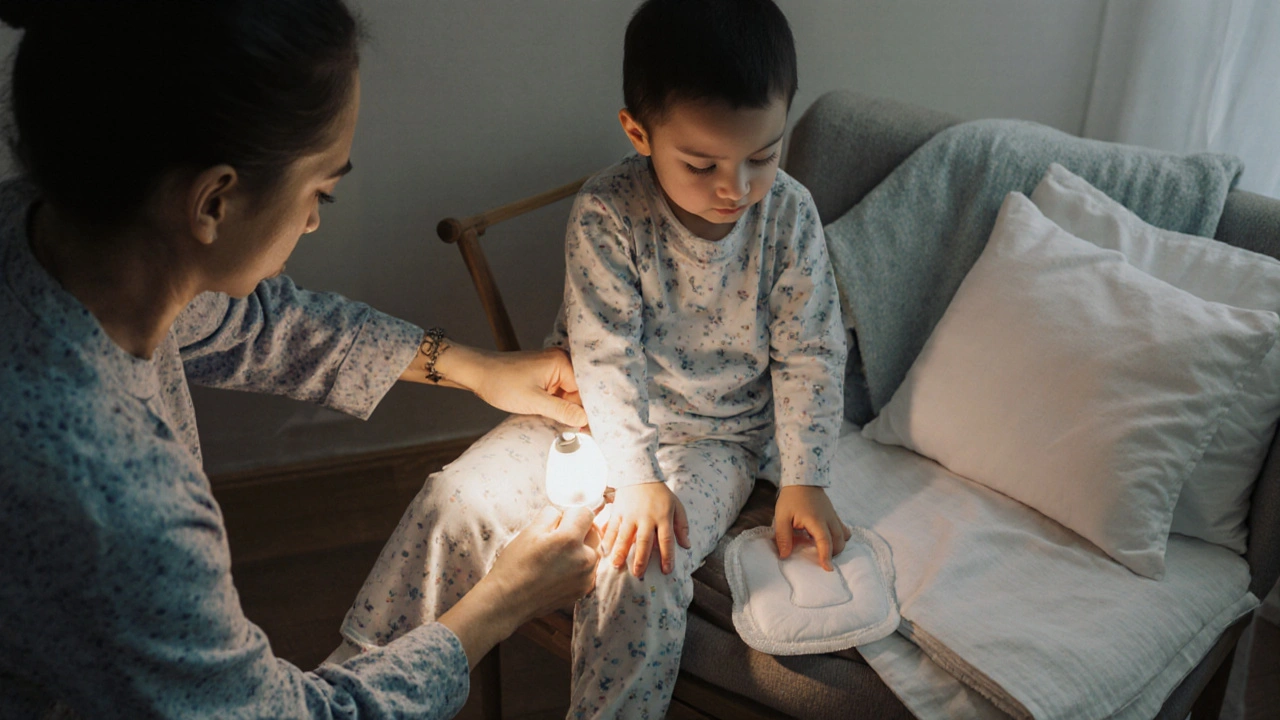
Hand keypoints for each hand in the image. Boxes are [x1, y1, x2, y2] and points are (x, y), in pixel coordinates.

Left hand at [419, 341, 587, 427]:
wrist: (477, 373)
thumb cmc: (501, 383)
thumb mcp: (533, 401)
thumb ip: (562, 411)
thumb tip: (585, 421)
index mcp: (562, 362)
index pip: (586, 390)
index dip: (590, 411)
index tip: (593, 431)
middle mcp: (561, 362)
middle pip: (580, 393)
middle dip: (579, 413)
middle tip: (582, 436)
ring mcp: (552, 370)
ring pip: (570, 396)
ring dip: (568, 412)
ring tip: (570, 430)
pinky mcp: (544, 378)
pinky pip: (559, 395)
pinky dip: (558, 408)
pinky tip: (558, 421)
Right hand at [438, 505, 599, 667]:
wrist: (508, 601)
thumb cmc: (515, 565)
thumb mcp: (529, 531)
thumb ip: (552, 515)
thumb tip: (564, 512)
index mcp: (570, 540)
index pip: (587, 512)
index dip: (572, 513)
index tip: (561, 519)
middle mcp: (584, 559)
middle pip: (594, 531)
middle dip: (580, 529)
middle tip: (557, 536)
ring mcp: (586, 577)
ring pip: (594, 550)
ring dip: (582, 547)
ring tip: (558, 555)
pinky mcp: (584, 589)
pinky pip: (589, 568)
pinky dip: (580, 564)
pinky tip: (560, 569)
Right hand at [602, 483, 690, 576]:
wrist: (639, 474)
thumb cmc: (660, 493)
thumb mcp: (676, 506)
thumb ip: (682, 526)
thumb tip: (687, 546)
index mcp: (663, 517)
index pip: (666, 540)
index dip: (667, 556)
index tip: (666, 570)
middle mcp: (646, 517)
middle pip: (644, 541)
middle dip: (641, 559)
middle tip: (638, 574)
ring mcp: (630, 514)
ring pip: (625, 535)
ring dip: (621, 551)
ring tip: (616, 565)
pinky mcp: (618, 511)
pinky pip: (612, 527)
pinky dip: (608, 539)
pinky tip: (605, 551)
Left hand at [773, 486, 850, 571]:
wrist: (802, 479)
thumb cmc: (791, 498)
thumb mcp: (781, 517)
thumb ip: (783, 537)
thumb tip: (784, 555)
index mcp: (816, 520)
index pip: (825, 541)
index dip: (826, 556)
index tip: (828, 569)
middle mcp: (829, 519)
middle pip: (839, 541)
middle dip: (833, 553)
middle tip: (820, 558)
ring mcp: (834, 516)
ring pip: (844, 536)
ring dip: (838, 546)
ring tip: (825, 549)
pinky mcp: (834, 514)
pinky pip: (843, 529)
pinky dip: (840, 537)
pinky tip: (828, 538)